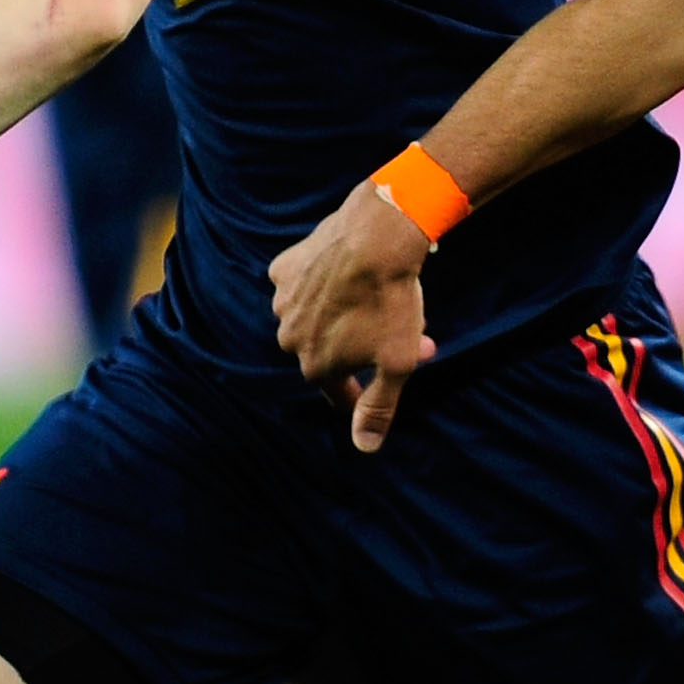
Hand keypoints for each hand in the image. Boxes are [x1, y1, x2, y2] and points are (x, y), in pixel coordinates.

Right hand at [269, 187, 440, 452]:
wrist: (378, 235)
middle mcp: (289, 339)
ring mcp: (283, 302)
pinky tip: (347, 276)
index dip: (367, 388)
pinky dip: (321, 285)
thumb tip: (365, 449)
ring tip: (375, 300)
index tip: (389, 373)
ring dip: (341, 317)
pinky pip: (302, 285)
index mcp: (315, 367)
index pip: (340, 392)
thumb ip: (378, 408)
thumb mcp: (397, 363)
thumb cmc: (392, 301)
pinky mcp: (284, 269)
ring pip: (313, 319)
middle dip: (360, 348)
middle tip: (400, 330)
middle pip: (327, 353)